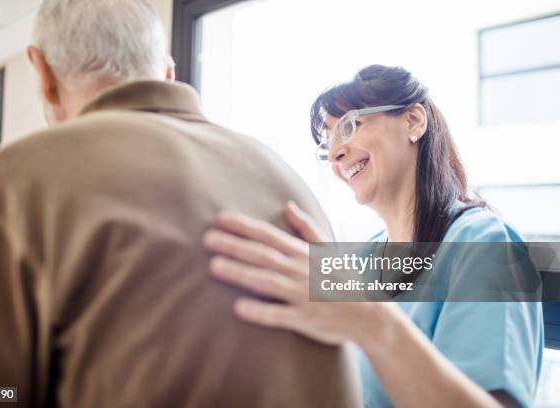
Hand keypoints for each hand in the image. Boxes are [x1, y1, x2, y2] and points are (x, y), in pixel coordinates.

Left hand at [202, 201, 383, 345]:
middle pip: (262, 255)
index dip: (244, 226)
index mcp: (303, 253)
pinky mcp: (304, 318)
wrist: (369, 315)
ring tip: (213, 267)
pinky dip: (260, 311)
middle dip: (234, 246)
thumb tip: (288, 205)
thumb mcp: (329, 249)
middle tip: (206, 239)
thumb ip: (306, 228)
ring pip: (267, 281)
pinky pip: (279, 315)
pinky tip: (238, 307)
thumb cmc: (343, 279)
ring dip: (240, 273)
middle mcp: (301, 270)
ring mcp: (302, 294)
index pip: (269, 235)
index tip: (220, 218)